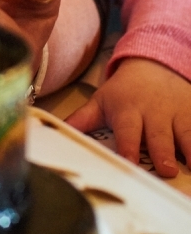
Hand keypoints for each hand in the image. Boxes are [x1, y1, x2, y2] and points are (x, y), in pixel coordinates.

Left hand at [67, 57, 190, 177]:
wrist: (154, 63)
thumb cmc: (124, 91)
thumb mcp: (101, 101)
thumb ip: (81, 120)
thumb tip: (55, 132)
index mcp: (128, 112)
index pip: (127, 132)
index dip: (128, 147)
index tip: (130, 162)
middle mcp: (153, 114)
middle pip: (158, 135)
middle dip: (162, 152)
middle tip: (166, 170)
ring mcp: (176, 114)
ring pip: (185, 133)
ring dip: (189, 149)